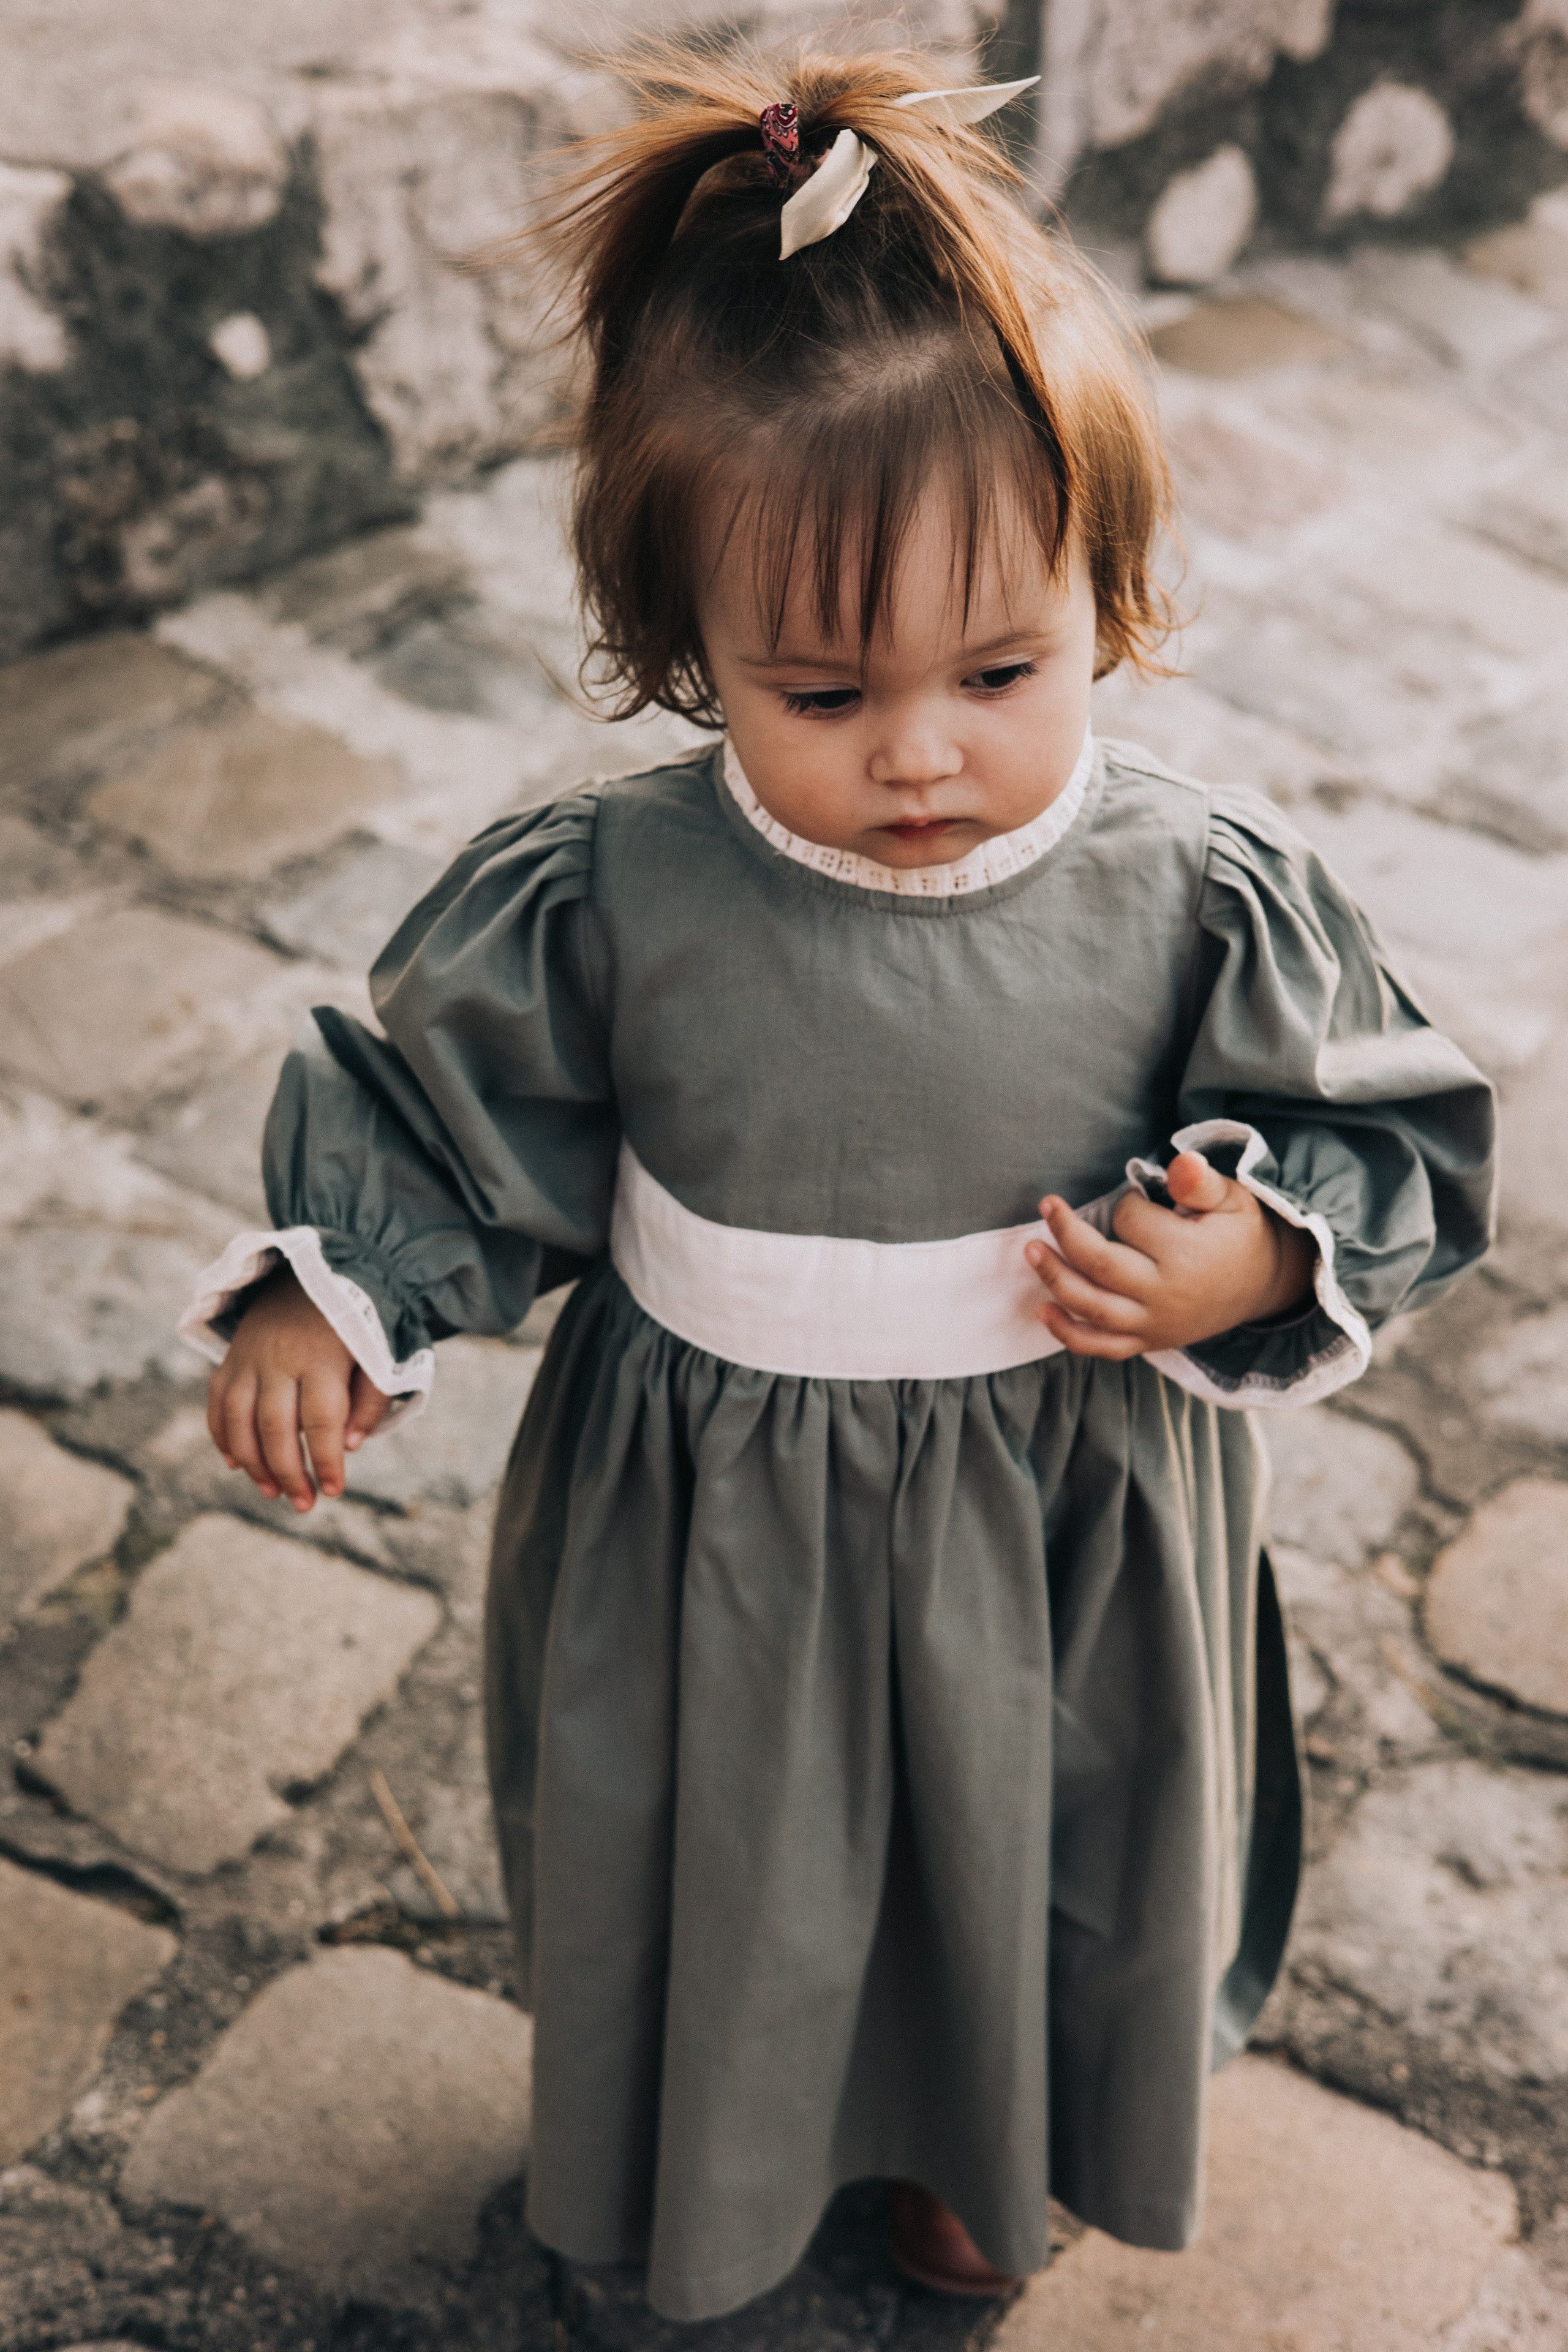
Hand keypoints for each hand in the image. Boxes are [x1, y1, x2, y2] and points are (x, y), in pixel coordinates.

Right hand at [206, 1266, 389, 1510]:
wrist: (309, 1275)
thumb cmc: (351, 1325)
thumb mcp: (376, 1353)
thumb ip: (370, 1399)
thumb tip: (351, 1446)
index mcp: (322, 1357)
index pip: (321, 1419)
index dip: (326, 1460)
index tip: (333, 1491)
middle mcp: (279, 1358)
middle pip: (274, 1425)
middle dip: (288, 1471)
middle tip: (303, 1504)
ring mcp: (248, 1359)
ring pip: (239, 1420)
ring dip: (253, 1463)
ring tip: (273, 1492)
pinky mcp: (230, 1359)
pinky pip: (218, 1404)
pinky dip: (223, 1437)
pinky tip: (238, 1465)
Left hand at [1025, 1150, 1315, 1360]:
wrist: (1262, 1285)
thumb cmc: (1239, 1233)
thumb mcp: (1233, 1199)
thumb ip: (1201, 1182)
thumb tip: (1180, 1163)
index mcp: (1186, 1254)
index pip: (1131, 1222)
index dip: (1125, 1204)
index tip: (1136, 1198)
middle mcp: (1165, 1294)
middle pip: (1100, 1266)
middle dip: (1066, 1235)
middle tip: (1046, 1206)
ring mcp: (1154, 1324)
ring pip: (1092, 1307)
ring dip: (1055, 1279)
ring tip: (1029, 1251)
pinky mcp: (1147, 1342)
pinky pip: (1101, 1347)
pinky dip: (1067, 1334)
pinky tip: (1042, 1310)